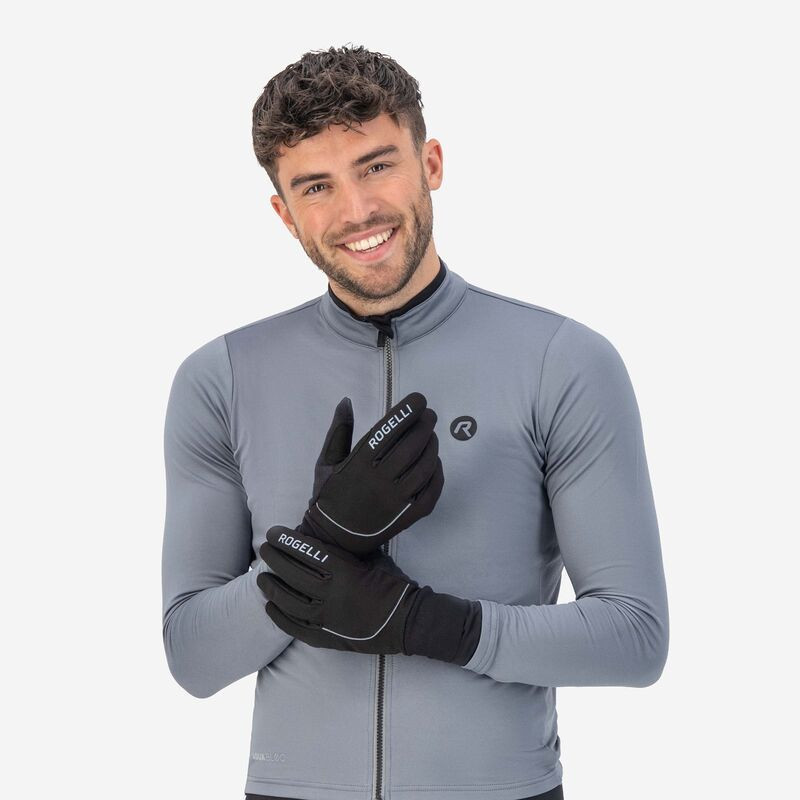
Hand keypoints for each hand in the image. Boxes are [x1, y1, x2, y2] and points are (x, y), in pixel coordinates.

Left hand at [257, 525, 418, 654]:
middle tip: (263, 549)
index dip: (287, 541)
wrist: (406, 620)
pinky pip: (297, 628)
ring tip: (261, 576)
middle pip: (294, 574)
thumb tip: (320, 541)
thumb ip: (345, 553)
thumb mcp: (371, 560)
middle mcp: (332, 594)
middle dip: (275, 559)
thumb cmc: (392, 584)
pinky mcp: (328, 637)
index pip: (307, 552)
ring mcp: (328, 618)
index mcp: (344, 571)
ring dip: (272, 587)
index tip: (273, 533)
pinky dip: (280, 618)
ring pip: (290, 601)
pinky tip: (269, 607)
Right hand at [298, 391, 443, 555]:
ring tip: (432, 435)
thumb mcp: (326, 462)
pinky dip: (437, 473)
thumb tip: (347, 401)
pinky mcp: (408, 517)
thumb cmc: (329, 496)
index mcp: (357, 465)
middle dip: (425, 425)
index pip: (387, 431)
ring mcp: (396, 501)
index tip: (418, 400)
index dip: (406, 412)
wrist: (334, 539)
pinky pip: (431, 491)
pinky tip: (435, 461)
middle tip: (429, 415)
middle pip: (411, 446)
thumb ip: (338, 431)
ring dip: (433, 446)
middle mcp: (378, 482)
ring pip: (424, 467)